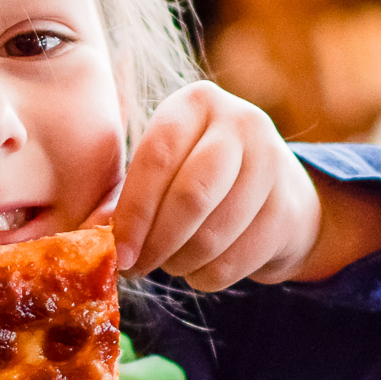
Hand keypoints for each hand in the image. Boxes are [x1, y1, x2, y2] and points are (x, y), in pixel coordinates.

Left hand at [101, 82, 380, 290]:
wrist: (277, 189)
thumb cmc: (200, 175)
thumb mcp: (165, 167)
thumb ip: (127, 196)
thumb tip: (92, 234)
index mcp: (196, 103)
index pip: (156, 157)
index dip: (134, 211)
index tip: (118, 252)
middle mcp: (240, 122)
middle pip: (192, 195)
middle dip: (157, 242)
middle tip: (138, 267)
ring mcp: (273, 162)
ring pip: (214, 234)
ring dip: (181, 263)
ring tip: (170, 264)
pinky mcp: (288, 207)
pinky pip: (236, 260)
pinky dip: (207, 277)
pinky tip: (199, 268)